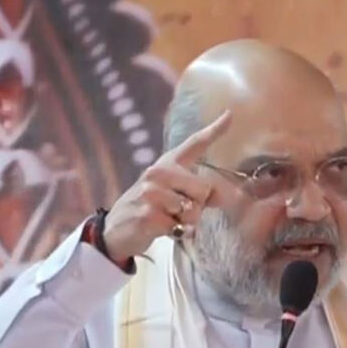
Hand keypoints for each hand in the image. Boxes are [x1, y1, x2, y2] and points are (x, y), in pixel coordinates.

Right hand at [102, 110, 231, 262]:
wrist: (116, 229)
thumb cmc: (150, 210)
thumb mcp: (173, 196)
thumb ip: (199, 194)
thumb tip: (227, 196)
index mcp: (167, 164)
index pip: (194, 144)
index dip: (214, 130)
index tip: (230, 115)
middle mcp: (158, 172)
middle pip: (203, 189)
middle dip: (198, 206)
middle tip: (177, 211)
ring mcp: (151, 192)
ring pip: (193, 210)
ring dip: (185, 222)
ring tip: (166, 219)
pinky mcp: (147, 214)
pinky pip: (179, 226)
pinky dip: (176, 233)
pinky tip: (159, 228)